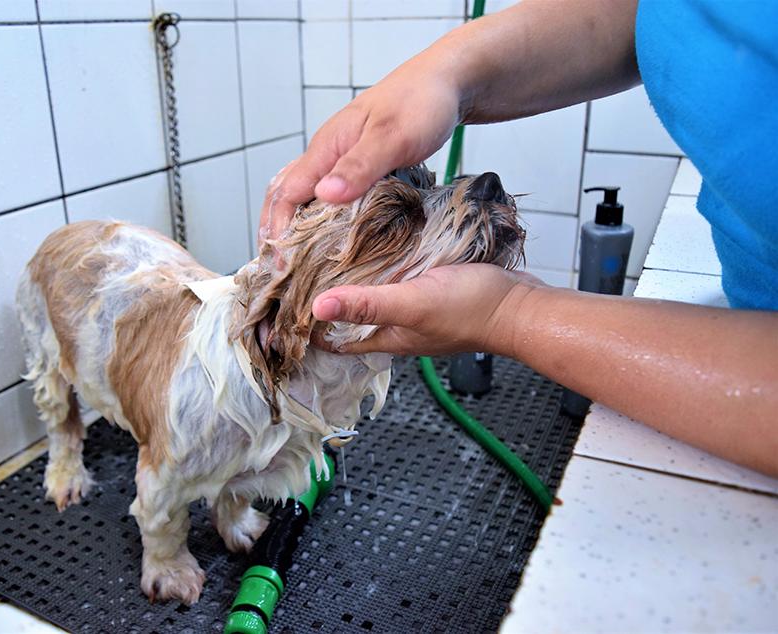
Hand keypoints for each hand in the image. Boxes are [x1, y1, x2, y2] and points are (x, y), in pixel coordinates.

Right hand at [258, 49, 463, 245]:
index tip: (281, 264)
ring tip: (293, 260)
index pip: (287, 194)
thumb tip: (324, 195)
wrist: (445, 82)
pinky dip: (316, 217)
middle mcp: (327, 155)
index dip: (279, 230)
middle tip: (277, 270)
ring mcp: (340, 160)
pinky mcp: (357, 166)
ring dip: (292, 226)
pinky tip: (326, 237)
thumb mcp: (393, 137)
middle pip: (284, 195)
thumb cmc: (422, 104)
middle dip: (275, 231)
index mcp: (326, 148)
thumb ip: (360, 166)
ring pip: (301, 195)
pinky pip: (325, 195)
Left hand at [311, 264, 545, 355]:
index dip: (308, 328)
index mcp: (385, 337)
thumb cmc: (470, 310)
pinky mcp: (431, 287)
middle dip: (325, 299)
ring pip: (373, 295)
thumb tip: (317, 307)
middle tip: (298, 271)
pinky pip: (397, 277)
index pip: (335, 340)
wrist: (521, 304)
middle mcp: (396, 326)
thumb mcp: (411, 303)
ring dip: (352, 279)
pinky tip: (376, 243)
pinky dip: (382, 264)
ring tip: (326, 252)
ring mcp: (415, 308)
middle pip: (350, 316)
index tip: (282, 309)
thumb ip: (367, 304)